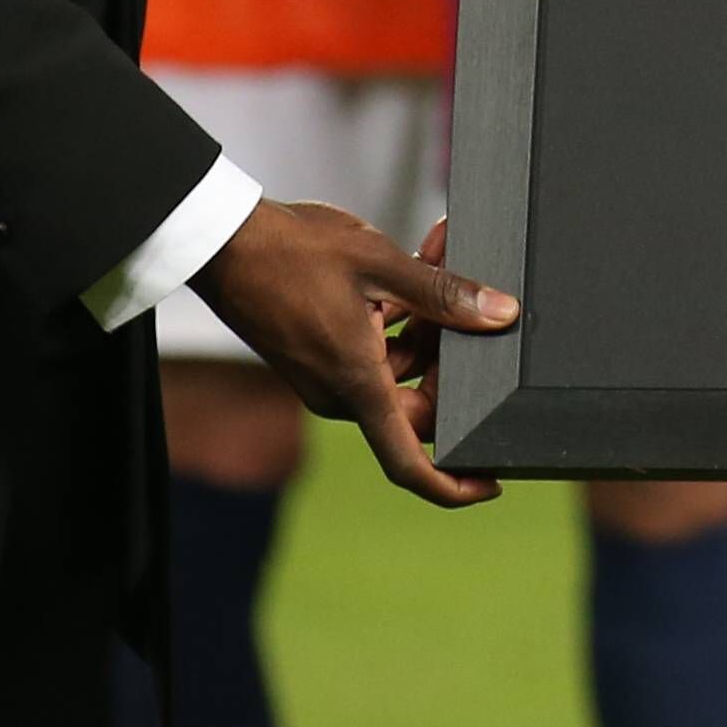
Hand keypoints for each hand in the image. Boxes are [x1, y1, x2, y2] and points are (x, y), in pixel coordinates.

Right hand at [194, 197, 516, 507]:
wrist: (225, 242)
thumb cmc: (290, 253)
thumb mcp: (380, 264)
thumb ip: (444, 292)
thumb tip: (501, 314)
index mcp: (357, 385)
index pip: (408, 464)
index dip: (454, 485)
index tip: (494, 482)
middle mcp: (341, 393)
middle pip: (418, 403)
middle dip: (452, 357)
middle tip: (474, 299)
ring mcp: (330, 375)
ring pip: (403, 367)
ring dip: (431, 322)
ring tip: (445, 258)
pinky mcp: (324, 354)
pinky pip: (379, 348)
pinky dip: (405, 314)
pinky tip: (421, 263)